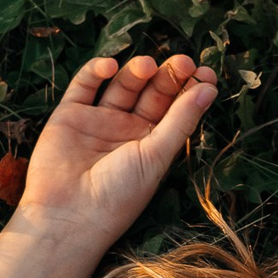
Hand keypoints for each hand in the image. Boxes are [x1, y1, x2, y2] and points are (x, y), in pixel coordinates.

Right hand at [15, 52, 217, 238]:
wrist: (68, 215)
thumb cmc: (119, 194)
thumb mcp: (156, 156)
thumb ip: (181, 120)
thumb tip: (209, 88)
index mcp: (153, 145)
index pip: (176, 108)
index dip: (190, 89)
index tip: (205, 73)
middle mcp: (127, 130)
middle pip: (152, 92)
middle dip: (168, 76)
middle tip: (183, 62)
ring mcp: (98, 121)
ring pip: (122, 85)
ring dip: (136, 71)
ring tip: (147, 65)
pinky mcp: (69, 115)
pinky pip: (84, 86)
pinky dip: (96, 71)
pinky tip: (110, 66)